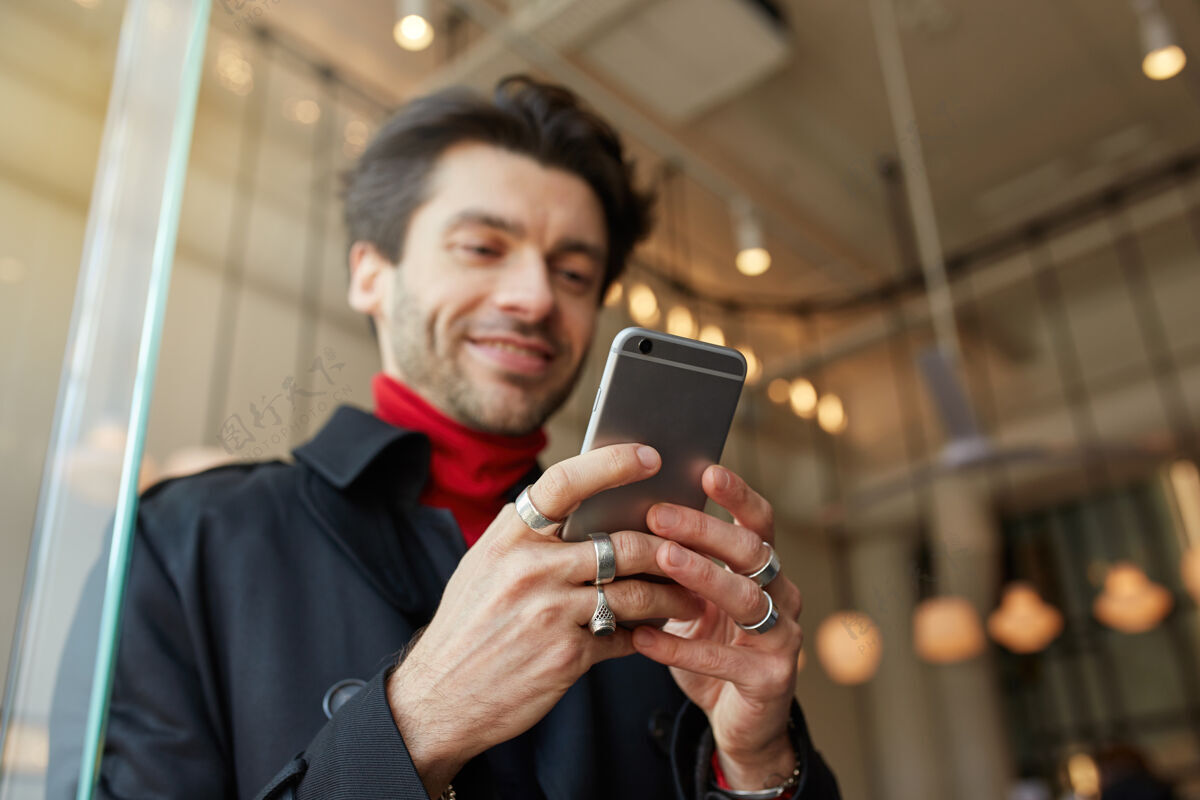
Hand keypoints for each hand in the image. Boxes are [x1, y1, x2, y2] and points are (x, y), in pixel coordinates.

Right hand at [386, 443, 704, 796]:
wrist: (439, 696)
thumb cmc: (470, 624)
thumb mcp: (487, 565)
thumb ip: (534, 537)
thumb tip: (594, 511)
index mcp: (509, 536)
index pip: (566, 482)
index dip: (613, 464)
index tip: (651, 456)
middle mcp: (530, 567)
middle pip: (622, 543)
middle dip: (668, 548)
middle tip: (695, 550)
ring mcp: (549, 612)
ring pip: (636, 593)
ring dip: (672, 596)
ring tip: (691, 598)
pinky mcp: (567, 655)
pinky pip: (624, 636)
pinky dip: (644, 634)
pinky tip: (654, 633)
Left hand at [633, 465, 803, 790]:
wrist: (740, 722)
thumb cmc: (710, 648)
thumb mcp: (692, 602)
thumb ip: (676, 566)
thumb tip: (624, 518)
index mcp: (766, 572)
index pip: (759, 523)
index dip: (738, 496)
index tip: (705, 471)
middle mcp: (784, 597)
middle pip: (752, 552)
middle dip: (705, 530)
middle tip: (659, 513)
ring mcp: (783, 639)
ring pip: (747, 599)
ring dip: (702, 575)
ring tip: (660, 558)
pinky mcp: (771, 681)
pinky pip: (724, 660)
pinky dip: (681, 648)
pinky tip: (642, 637)